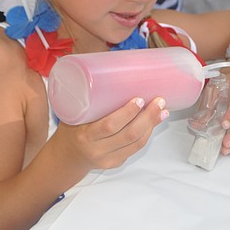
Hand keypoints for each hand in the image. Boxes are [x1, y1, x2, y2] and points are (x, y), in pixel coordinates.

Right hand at [52, 97, 167, 171]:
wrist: (67, 157)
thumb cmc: (70, 129)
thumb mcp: (73, 114)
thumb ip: (87, 96)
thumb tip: (105, 67)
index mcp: (84, 136)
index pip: (109, 126)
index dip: (127, 113)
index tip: (139, 99)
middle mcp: (97, 150)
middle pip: (129, 135)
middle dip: (148, 117)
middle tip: (159, 101)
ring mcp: (108, 159)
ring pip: (136, 143)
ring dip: (152, 124)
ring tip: (162, 110)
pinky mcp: (117, 162)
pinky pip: (135, 147)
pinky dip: (147, 133)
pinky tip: (155, 121)